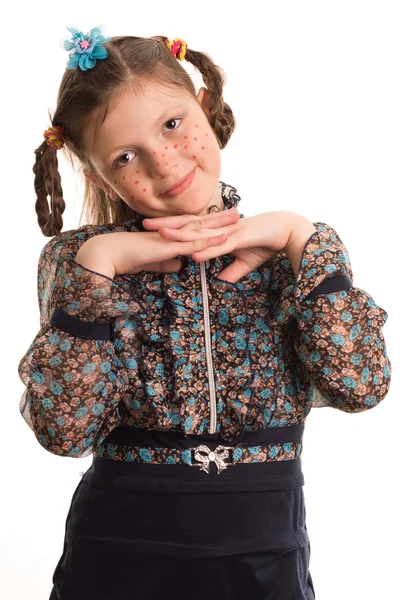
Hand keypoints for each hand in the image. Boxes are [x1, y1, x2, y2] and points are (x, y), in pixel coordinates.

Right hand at [75, 209, 239, 277]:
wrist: (107, 254)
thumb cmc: (124, 258)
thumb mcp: (150, 262)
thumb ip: (165, 263)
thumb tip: (179, 266)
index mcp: (167, 236)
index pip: (191, 228)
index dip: (207, 224)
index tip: (222, 221)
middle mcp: (170, 232)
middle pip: (199, 223)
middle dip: (219, 218)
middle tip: (238, 211)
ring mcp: (170, 237)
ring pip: (200, 229)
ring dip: (220, 223)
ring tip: (237, 217)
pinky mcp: (168, 246)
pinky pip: (193, 243)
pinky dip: (209, 240)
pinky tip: (223, 237)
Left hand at [143, 209, 299, 282]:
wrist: (287, 231)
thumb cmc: (267, 242)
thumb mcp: (246, 261)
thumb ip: (232, 270)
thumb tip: (221, 281)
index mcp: (219, 231)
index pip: (191, 227)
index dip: (172, 227)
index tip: (152, 229)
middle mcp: (220, 228)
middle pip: (189, 226)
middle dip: (166, 225)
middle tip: (144, 224)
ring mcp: (229, 232)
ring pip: (201, 234)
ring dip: (181, 234)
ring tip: (161, 234)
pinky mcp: (241, 239)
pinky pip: (221, 247)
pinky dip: (207, 251)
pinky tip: (194, 255)